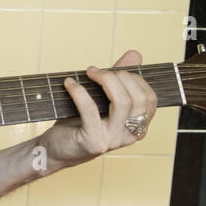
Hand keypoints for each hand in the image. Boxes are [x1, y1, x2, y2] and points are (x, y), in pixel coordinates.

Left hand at [39, 49, 157, 168]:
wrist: (55, 150)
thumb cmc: (78, 124)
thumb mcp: (101, 100)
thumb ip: (119, 80)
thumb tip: (135, 54)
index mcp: (138, 127)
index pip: (150, 98)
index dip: (135, 79)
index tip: (114, 70)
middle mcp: (130, 135)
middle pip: (139, 98)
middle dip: (119, 77)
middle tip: (97, 71)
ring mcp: (113, 140)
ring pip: (122, 102)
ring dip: (105, 80)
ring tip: (89, 73)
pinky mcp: (93, 141)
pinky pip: (91, 109)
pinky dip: (80, 91)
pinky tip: (70, 83)